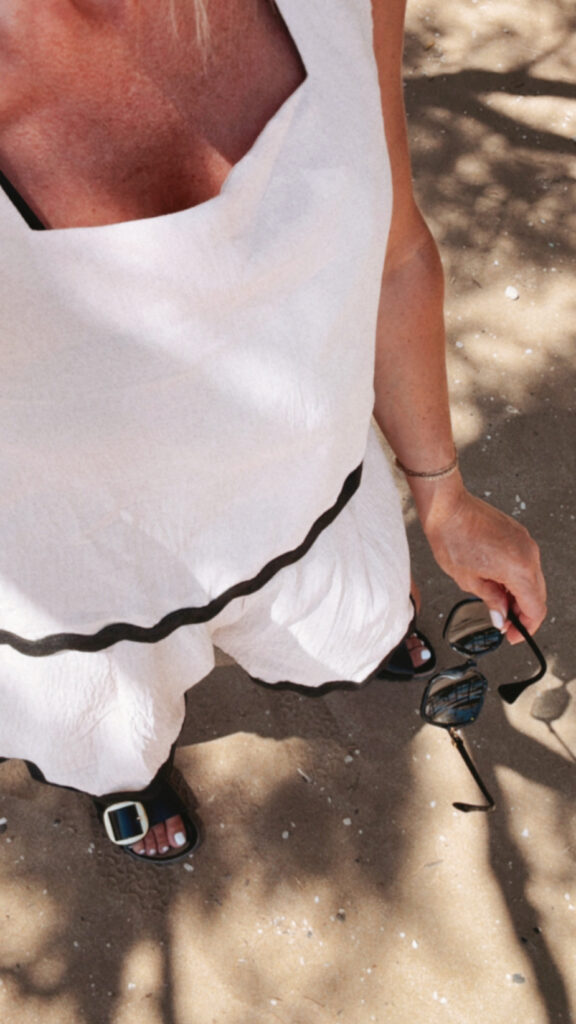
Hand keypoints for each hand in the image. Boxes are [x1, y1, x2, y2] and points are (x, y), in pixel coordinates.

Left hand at [420, 485, 546, 643]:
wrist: (447, 507)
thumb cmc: (452, 537)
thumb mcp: (468, 580)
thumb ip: (491, 600)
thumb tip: (501, 616)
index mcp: (519, 569)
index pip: (535, 609)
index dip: (526, 627)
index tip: (513, 635)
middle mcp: (528, 554)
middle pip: (538, 595)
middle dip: (522, 613)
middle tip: (503, 624)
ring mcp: (526, 542)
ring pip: (533, 579)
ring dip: (519, 595)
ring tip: (497, 603)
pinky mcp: (518, 534)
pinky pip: (526, 563)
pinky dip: (517, 578)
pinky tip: (498, 583)